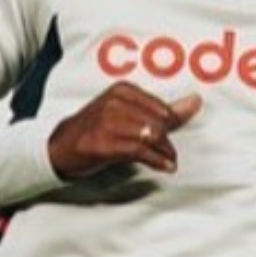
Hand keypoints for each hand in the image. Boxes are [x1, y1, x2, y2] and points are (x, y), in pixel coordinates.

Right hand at [48, 82, 201, 179]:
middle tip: (169, 153)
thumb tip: (194, 102)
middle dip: (167, 141)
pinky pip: (140, 151)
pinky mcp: (103, 143)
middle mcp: (115, 102)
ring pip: (151, 136)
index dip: (171, 126)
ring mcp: (107, 122)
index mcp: (123, 90)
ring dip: (165, 152)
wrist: (60, 147)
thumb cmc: (96, 129)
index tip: (170, 137)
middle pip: (158, 123)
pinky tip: (164, 166)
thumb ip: (162, 110)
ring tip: (168, 160)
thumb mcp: (128, 114)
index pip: (161, 108)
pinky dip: (157, 160)